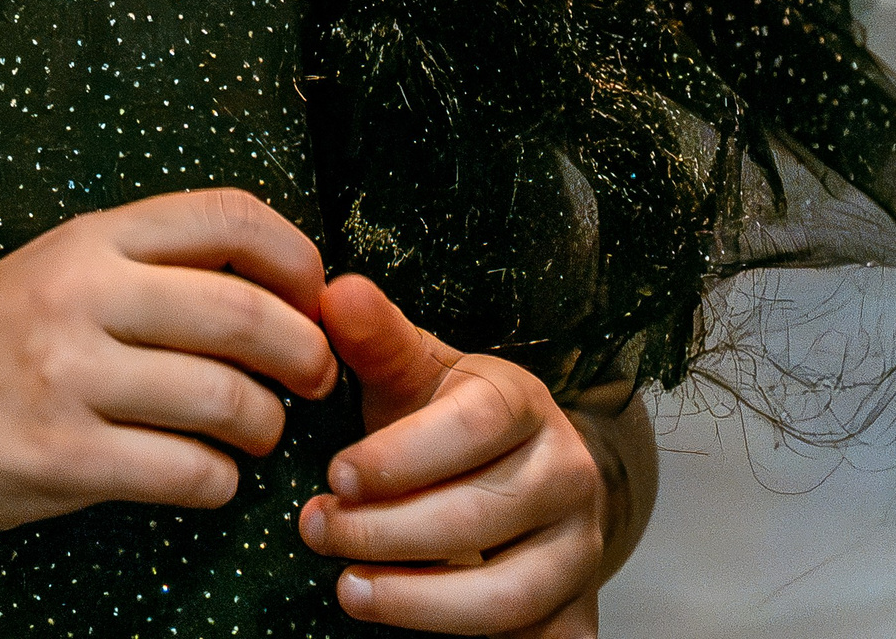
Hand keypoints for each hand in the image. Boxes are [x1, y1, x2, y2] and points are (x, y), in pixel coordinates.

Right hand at [0, 189, 337, 571]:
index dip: (297, 257)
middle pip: (246, 313)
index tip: (317, 295)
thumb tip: (278, 279)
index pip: (229, 217)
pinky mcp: (61, 457)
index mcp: (93, 237)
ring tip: (257, 431)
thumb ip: (152, 264)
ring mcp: (70, 376)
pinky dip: (219, 481)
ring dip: (264, 425)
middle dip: (306, 353)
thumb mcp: (64, 265)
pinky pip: (185, 472)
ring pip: (225, 398)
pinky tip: (209, 476)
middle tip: (315, 378)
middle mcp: (84, 294)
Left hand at [299, 276, 620, 633]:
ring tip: (348, 588)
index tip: (336, 474)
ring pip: (505, 593)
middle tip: (318, 530)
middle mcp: (567, 474)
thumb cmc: (452, 421)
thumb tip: (335, 291)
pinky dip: (460, 637)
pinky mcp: (574, 613)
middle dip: (385, 530)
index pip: (472, 426)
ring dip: (417, 600)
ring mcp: (578, 550)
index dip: (401, 455)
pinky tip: (402, 621)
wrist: (526, 477)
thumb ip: (377, 339)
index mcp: (525, 403)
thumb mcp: (417, 374)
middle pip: (479, 514)